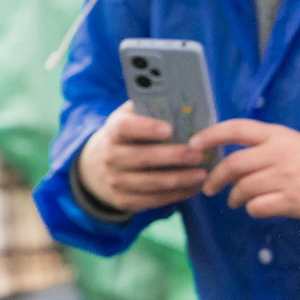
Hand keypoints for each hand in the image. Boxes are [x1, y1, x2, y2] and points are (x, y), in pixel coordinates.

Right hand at [76, 105, 209, 214]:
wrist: (97, 169)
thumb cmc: (126, 138)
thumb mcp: (128, 119)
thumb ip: (148, 109)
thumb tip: (182, 99)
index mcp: (113, 131)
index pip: (124, 128)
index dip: (146, 128)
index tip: (169, 129)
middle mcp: (110, 157)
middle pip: (143, 158)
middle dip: (174, 157)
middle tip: (198, 155)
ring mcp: (115, 181)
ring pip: (151, 182)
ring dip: (180, 179)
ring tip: (202, 174)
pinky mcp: (123, 200)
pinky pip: (152, 200)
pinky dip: (176, 195)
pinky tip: (193, 188)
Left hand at [193, 119, 299, 219]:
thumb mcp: (292, 143)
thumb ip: (263, 147)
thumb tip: (230, 163)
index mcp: (278, 135)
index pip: (237, 128)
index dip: (211, 135)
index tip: (193, 144)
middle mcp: (279, 154)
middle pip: (233, 164)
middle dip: (215, 178)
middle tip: (209, 187)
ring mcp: (286, 178)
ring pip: (243, 188)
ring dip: (233, 197)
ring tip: (234, 201)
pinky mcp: (293, 201)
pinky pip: (257, 207)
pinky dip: (251, 209)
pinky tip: (256, 208)